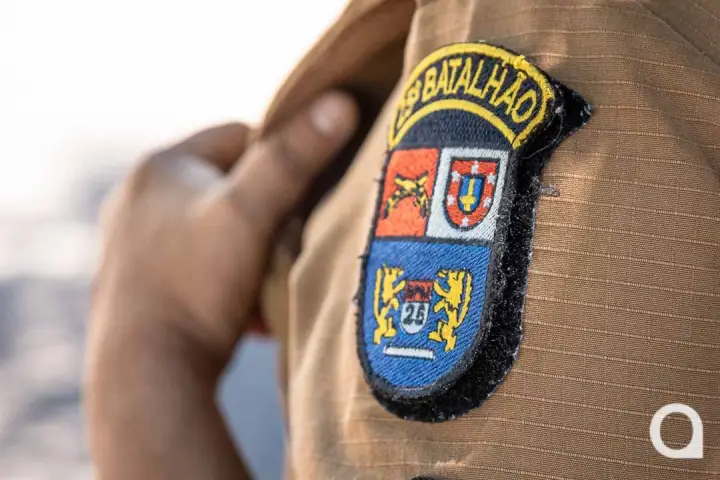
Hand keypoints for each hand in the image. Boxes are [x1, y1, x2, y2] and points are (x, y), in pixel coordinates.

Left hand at [86, 91, 357, 478]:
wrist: (147, 375)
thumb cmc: (196, 285)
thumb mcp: (250, 214)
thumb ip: (293, 157)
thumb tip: (341, 102)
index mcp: (159, 167)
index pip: (239, 135)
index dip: (281, 158)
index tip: (307, 193)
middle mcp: (137, 200)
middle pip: (228, 187)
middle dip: (267, 212)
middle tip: (293, 241)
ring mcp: (135, 245)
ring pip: (217, 230)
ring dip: (251, 250)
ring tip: (270, 279)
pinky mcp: (140, 286)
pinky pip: (201, 266)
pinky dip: (228, 281)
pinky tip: (247, 309)